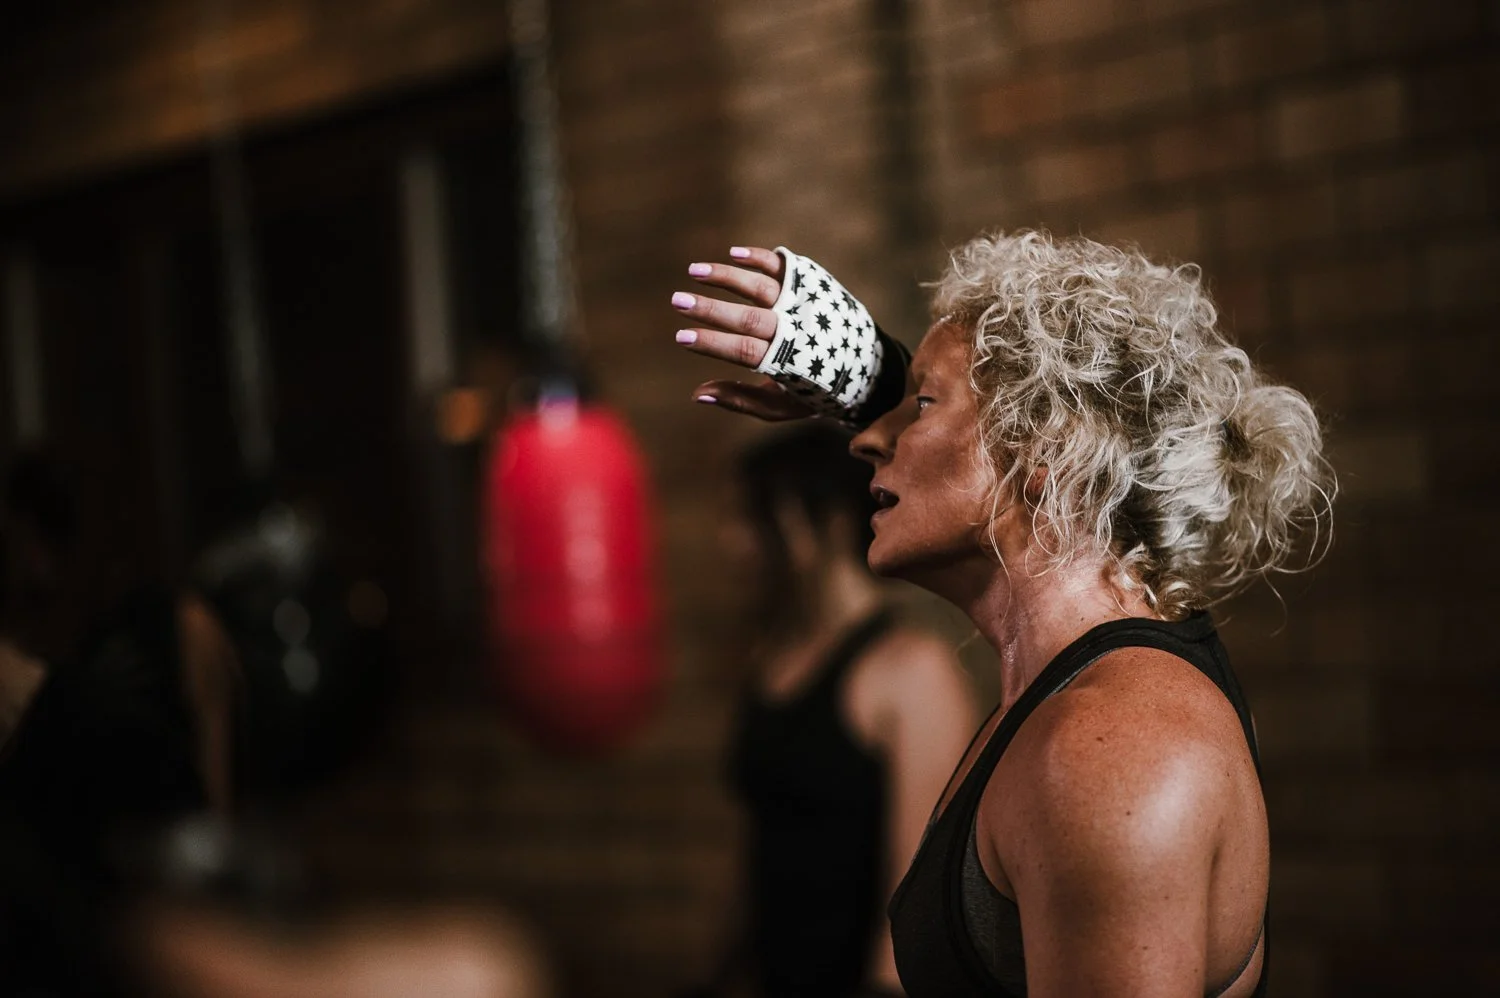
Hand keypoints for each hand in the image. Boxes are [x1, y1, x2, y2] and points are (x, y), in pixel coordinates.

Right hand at [671, 246, 814, 421]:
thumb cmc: (815, 390)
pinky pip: (784, 267)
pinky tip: (733, 253)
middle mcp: (796, 329)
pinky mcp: (812, 284)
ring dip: (727, 276)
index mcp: (787, 362)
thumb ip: (740, 399)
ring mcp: (805, 303)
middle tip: (677, 300)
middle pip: (749, 317)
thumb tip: (697, 394)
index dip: (712, 344)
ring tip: (694, 271)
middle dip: (710, 309)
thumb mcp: (780, 406)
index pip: (743, 350)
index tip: (682, 337)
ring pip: (763, 286)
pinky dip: (760, 259)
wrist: (868, 365)